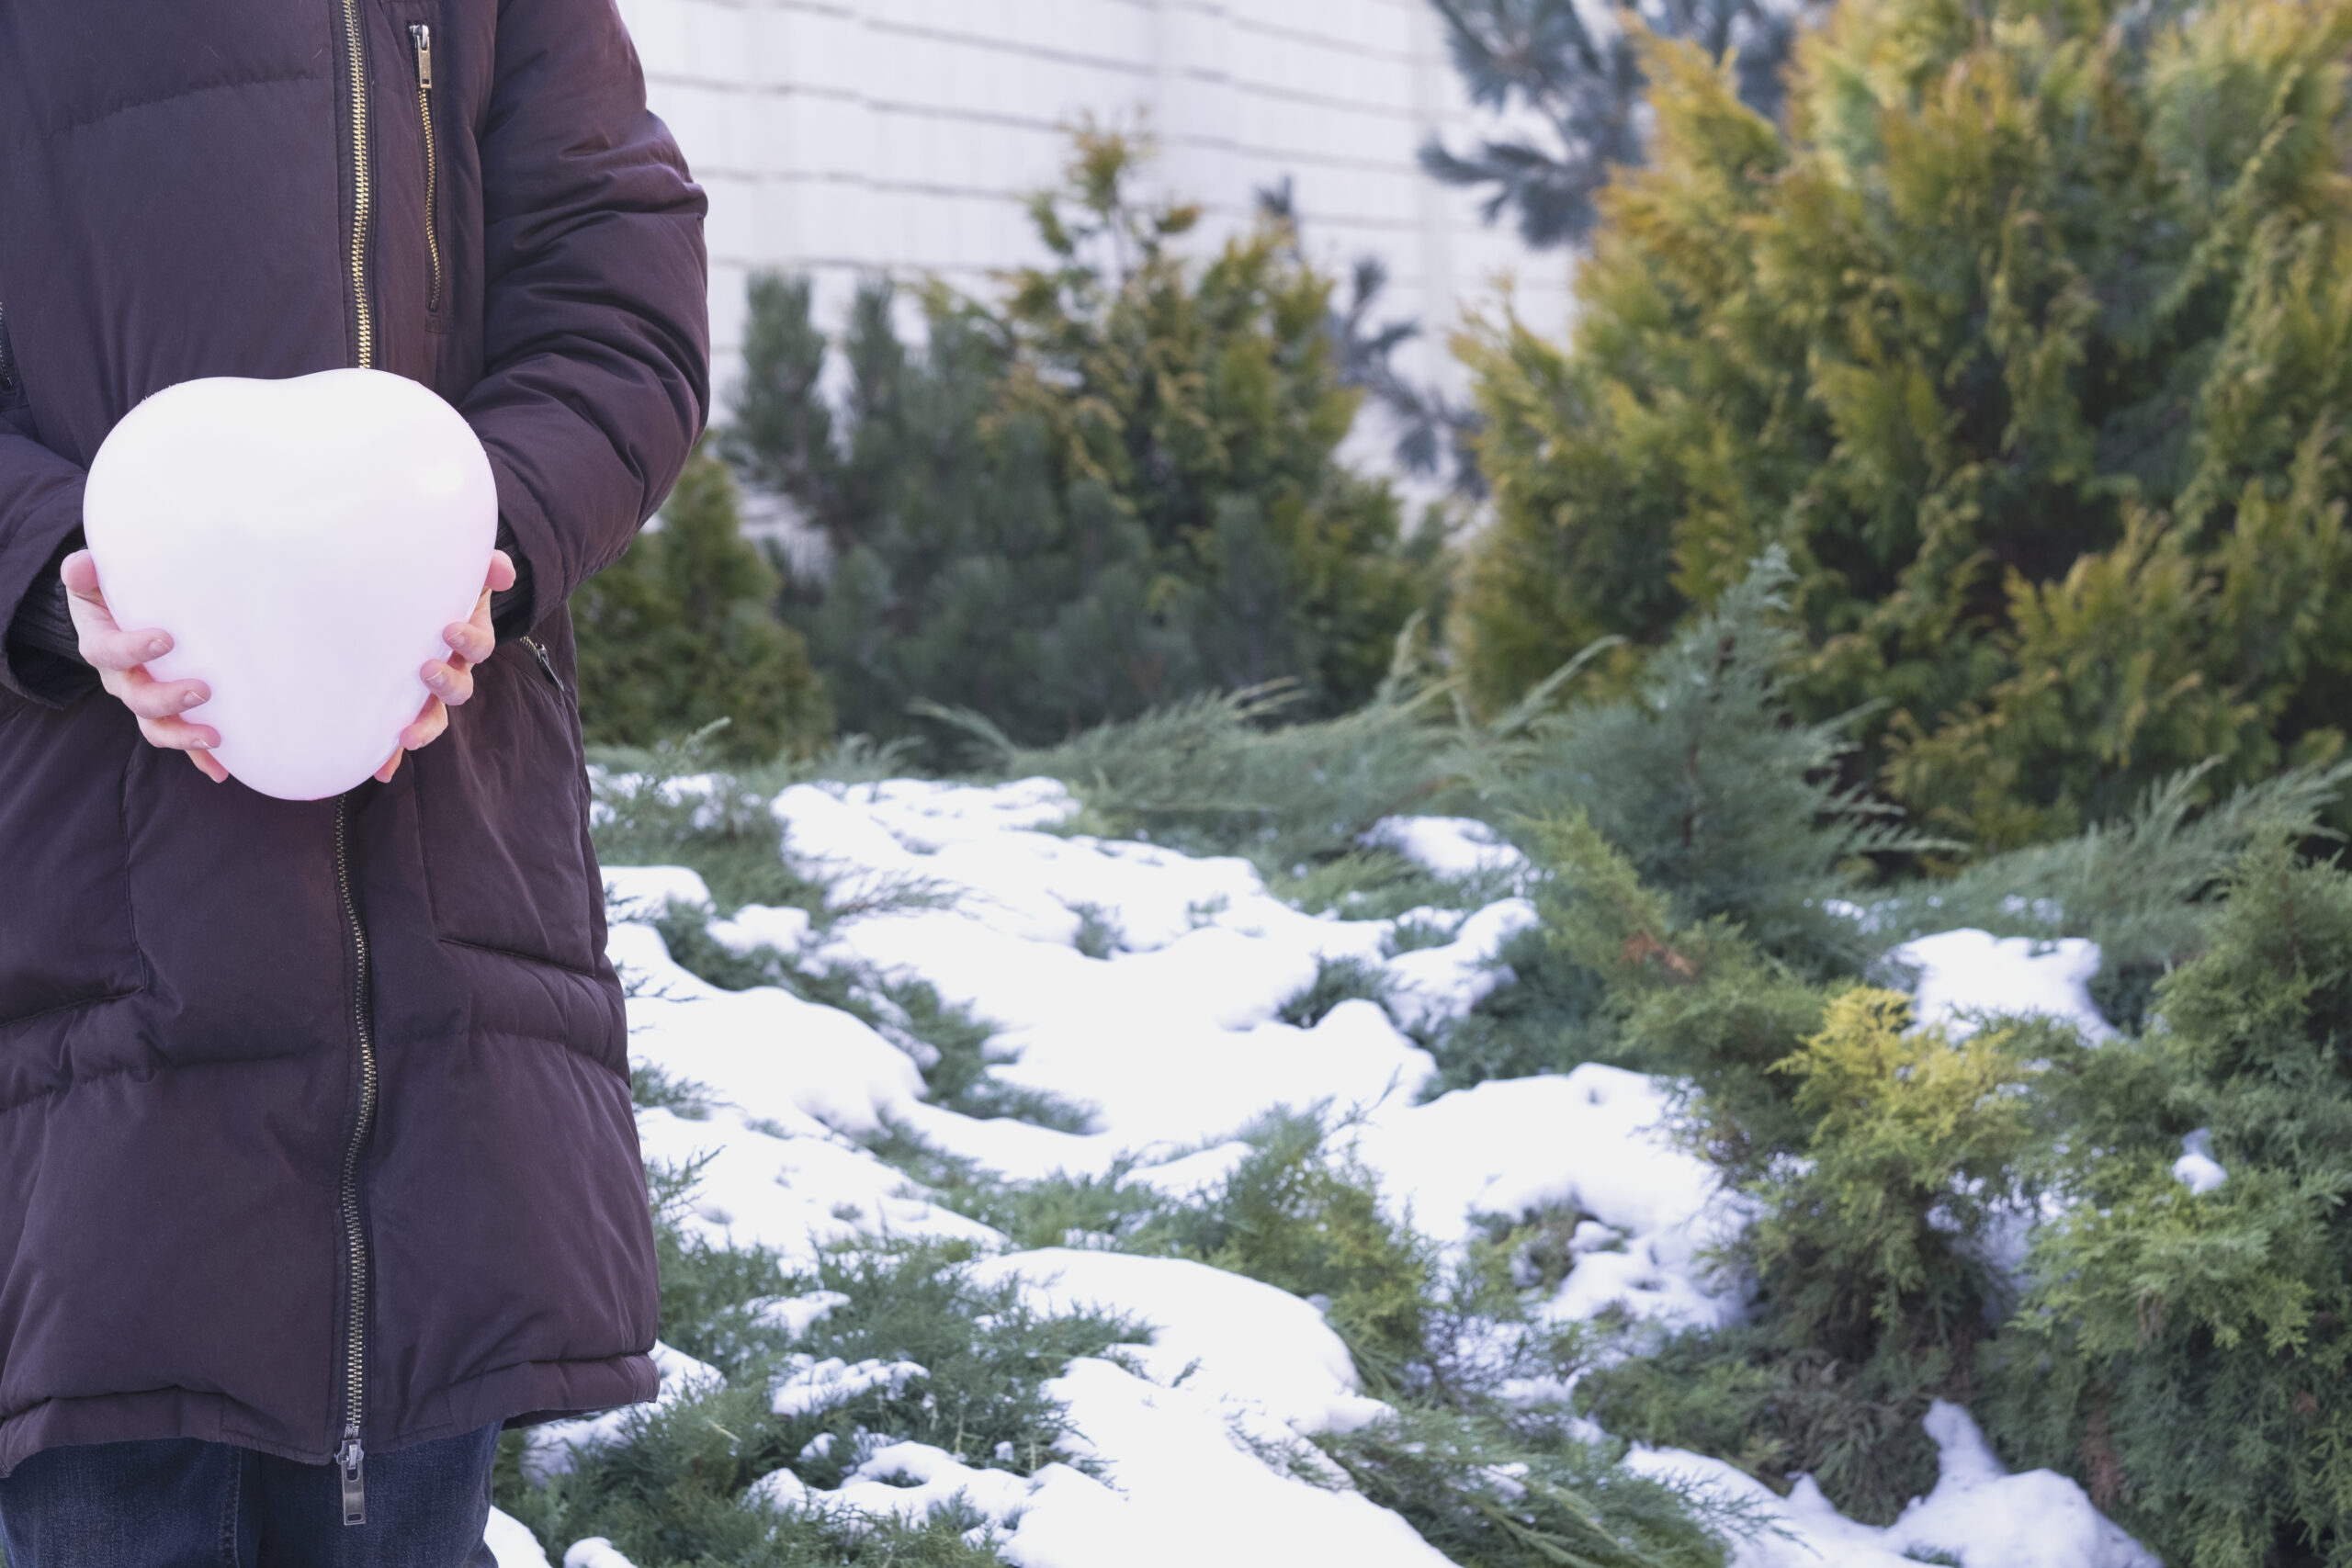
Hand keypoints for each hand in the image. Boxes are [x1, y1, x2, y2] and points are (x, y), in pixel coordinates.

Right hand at [60, 549, 227, 782]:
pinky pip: (181, 737)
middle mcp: (122, 678)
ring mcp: (145, 698)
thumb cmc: (113, 593)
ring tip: (215, 736)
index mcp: (102, 645)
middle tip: (202, 690)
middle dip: (167, 699)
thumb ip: (87, 573)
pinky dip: (199, 757)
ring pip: (156, 726)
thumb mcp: (94, 580)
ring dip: (183, 735)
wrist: (121, 613)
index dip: (132, 649)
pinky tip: (222, 770)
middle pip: (137, 698)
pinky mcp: (168, 711)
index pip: (109, 651)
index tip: (164, 639)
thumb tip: (82, 564)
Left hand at [375, 550, 516, 782]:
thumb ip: (483, 566)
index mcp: (462, 639)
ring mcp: (424, 692)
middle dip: (446, 684)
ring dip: (424, 726)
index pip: (478, 647)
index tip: (450, 630)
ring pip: (433, 716)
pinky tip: (380, 771)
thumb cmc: (433, 583)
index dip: (469, 642)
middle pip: (460, 689)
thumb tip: (502, 571)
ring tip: (404, 733)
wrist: (406, 596)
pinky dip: (391, 755)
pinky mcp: (397, 706)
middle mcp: (449, 670)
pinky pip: (396, 735)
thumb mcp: (460, 572)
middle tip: (426, 670)